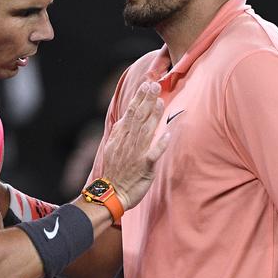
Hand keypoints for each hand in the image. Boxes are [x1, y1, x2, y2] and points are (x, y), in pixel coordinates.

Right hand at [102, 82, 168, 209]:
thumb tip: (129, 115)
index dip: (139, 98)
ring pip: (146, 131)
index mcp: (120, 136)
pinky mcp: (144, 167)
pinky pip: (153, 154)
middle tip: (154, 85)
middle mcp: (128, 142)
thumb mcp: (113, 146)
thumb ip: (122, 131)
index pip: (130, 112)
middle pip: (138, 117)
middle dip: (146, 100)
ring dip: (153, 116)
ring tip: (160, 101)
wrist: (110, 194)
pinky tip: (167, 134)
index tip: (147, 84)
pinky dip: (160, 144)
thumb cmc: (115, 171)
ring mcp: (136, 154)